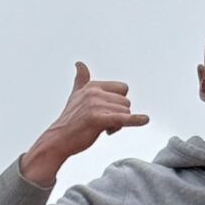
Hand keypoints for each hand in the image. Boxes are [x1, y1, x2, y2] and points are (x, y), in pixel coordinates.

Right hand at [21, 62, 149, 183]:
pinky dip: (135, 120)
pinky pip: (123, 119)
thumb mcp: (76, 95)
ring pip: (125, 113)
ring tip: (101, 128)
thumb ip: (81, 80)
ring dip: (118, 125)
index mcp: (92, 86)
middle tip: (103, 124)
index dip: (118, 103)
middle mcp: (93, 93)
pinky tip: (144, 120)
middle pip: (126, 103)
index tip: (105, 111)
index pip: (123, 89)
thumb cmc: (71, 121)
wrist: (59, 140)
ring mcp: (95, 105)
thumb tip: (80, 64)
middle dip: (119, 115)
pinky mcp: (97, 119)